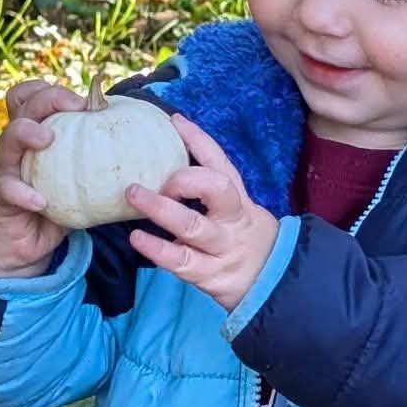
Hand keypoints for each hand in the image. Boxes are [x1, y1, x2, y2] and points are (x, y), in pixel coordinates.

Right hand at [0, 80, 90, 279]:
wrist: (20, 242)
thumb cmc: (56, 206)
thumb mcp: (80, 182)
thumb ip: (104, 167)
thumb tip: (158, 166)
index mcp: (35, 133)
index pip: (33, 95)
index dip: (51, 88)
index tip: (85, 99)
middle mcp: (17, 144)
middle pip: (23, 106)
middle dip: (48, 99)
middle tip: (77, 105)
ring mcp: (4, 166)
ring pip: (7, 140)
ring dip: (26, 132)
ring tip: (47, 137)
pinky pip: (7, 187)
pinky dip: (23, 192)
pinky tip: (40, 201)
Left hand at [126, 115, 278, 311]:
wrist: (272, 284)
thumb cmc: (243, 242)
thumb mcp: (237, 213)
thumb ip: (209, 194)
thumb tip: (165, 168)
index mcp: (238, 201)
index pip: (221, 163)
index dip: (199, 141)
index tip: (175, 122)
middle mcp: (233, 221)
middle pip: (216, 190)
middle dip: (184, 179)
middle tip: (153, 178)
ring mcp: (223, 249)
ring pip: (194, 226)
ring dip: (162, 210)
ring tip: (134, 196)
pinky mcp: (212, 276)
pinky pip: (182, 261)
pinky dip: (157, 249)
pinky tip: (138, 238)